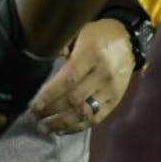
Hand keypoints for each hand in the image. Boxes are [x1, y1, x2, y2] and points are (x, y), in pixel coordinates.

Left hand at [30, 17, 135, 133]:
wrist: (127, 41)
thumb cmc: (96, 35)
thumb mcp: (78, 32)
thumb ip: (60, 46)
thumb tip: (40, 60)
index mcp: (92, 54)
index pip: (68, 79)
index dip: (50, 95)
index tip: (34, 105)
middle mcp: (103, 75)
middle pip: (75, 99)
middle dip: (51, 111)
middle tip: (32, 117)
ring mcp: (111, 90)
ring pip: (85, 112)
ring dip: (63, 123)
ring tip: (44, 128)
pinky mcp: (116, 101)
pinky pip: (96, 118)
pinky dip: (78, 126)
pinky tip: (62, 129)